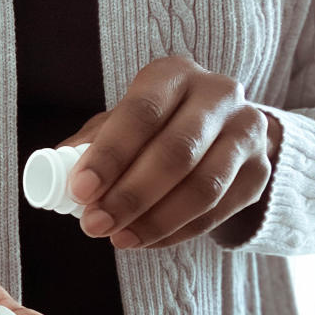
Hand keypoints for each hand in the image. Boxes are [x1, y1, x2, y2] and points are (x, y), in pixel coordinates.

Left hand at [57, 55, 282, 248]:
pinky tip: (146, 239)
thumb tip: (54, 174)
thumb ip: (89, 145)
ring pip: (203, 187)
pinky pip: (219, 210)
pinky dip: (178, 231)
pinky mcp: (260, 171)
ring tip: (117, 238)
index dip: (108, 156)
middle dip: (129, 196)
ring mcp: (246, 132)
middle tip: (94, 223)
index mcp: (173, 74)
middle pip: (175, 153)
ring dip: (155, 220)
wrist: (217, 129)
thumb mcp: (119, 121)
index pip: (140, 114)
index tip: (80, 191)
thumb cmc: (151, 125)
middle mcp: (217, 95)